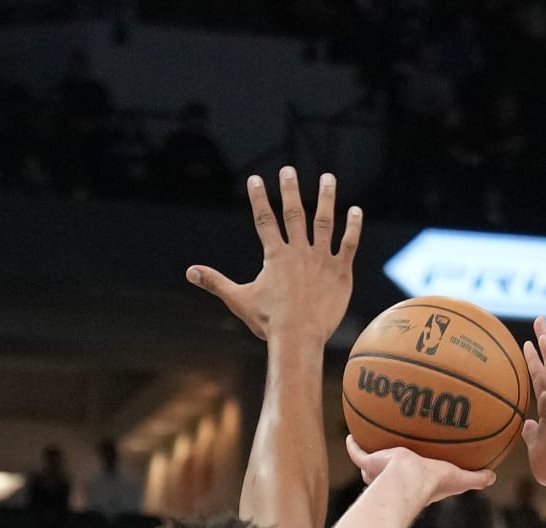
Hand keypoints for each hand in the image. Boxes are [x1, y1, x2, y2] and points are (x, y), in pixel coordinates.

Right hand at [188, 168, 360, 344]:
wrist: (298, 338)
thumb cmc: (268, 322)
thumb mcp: (238, 300)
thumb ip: (215, 282)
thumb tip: (190, 272)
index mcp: (275, 255)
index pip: (264, 219)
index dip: (259, 198)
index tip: (256, 180)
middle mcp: (299, 251)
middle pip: (294, 213)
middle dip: (290, 190)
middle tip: (289, 170)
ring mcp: (321, 259)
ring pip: (324, 222)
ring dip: (326, 198)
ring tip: (328, 177)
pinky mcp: (339, 272)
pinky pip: (348, 244)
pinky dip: (353, 227)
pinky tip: (355, 211)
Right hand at [345, 438, 495, 511]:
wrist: (407, 481)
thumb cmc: (431, 483)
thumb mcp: (458, 478)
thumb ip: (475, 478)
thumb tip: (494, 476)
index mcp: (415, 481)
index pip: (414, 477)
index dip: (417, 471)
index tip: (420, 462)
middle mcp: (395, 478)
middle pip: (391, 471)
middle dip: (391, 462)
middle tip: (395, 448)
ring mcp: (379, 471)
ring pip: (372, 463)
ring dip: (373, 453)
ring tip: (373, 436)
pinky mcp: (368, 462)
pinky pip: (357, 453)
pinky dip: (353, 444)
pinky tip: (351, 433)